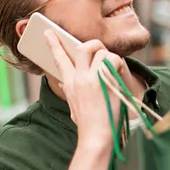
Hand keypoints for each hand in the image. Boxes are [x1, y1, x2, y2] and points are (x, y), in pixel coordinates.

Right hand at [45, 32, 124, 149]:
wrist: (96, 136)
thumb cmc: (89, 125)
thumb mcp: (74, 106)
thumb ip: (70, 91)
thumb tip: (63, 81)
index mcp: (69, 84)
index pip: (59, 59)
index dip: (54, 44)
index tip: (49, 32)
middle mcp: (78, 78)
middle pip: (83, 48)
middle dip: (94, 45)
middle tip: (102, 51)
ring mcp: (90, 78)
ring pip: (100, 51)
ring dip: (110, 57)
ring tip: (115, 70)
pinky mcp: (104, 80)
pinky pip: (113, 60)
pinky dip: (119, 64)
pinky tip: (120, 75)